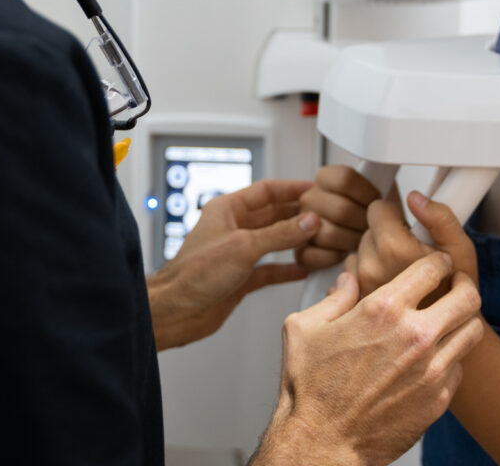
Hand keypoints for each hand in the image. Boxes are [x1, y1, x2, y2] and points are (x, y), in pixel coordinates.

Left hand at [146, 179, 317, 349]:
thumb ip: (279, 234)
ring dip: (296, 240)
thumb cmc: (194, 274)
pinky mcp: (241, 278)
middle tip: (324, 214)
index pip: (266, 190)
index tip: (315, 188)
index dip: (291, 188)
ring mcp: (238, 253)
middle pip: (273, 214)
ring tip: (320, 238)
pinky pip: (270, 268)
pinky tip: (304, 269)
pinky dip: (287, 268)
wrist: (174, 312)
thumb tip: (309, 222)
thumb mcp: (244, 247)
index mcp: (228, 209)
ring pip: (274, 241)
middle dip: (298, 214)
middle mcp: (234, 228)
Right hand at [251, 253, 483, 465]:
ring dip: (464, 319)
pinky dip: (452, 356)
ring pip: (473, 330)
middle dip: (463, 283)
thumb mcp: (304, 327)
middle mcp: (414, 335)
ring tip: (451, 318)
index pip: (432, 268)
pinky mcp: (438, 398)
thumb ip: (333, 296)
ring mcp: (431, 369)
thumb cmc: (310, 388)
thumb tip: (349, 279)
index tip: (438, 262)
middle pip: (467, 295)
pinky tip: (435, 356)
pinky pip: (460, 366)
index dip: (438, 261)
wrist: (322, 443)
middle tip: (456, 284)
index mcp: (383, 309)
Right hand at [294, 164, 381, 269]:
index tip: (377, 201)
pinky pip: (313, 255)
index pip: (344, 178)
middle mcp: (310, 198)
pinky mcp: (300, 251)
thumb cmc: (375, 218)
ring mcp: (301, 224)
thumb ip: (379, 175)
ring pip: (328, 233)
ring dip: (351, 241)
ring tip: (361, 241)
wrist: (373, 244)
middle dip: (363, 222)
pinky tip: (344, 253)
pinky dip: (334, 257)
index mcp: (326, 178)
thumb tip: (383, 163)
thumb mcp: (381, 190)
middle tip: (372, 226)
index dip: (367, 193)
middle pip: (341, 209)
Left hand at [350, 190, 479, 298]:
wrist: (447, 339)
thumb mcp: (460, 250)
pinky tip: (386, 290)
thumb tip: (414, 197)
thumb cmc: (455, 295)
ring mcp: (359, 287)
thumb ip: (440, 218)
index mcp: (394, 249)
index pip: (377, 209)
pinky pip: (350, 278)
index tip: (407, 229)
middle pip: (367, 231)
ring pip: (357, 254)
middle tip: (407, 257)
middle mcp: (371, 268)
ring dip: (373, 260)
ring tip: (398, 275)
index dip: (394, 215)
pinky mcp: (352, 305)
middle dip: (384, 239)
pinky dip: (364, 280)